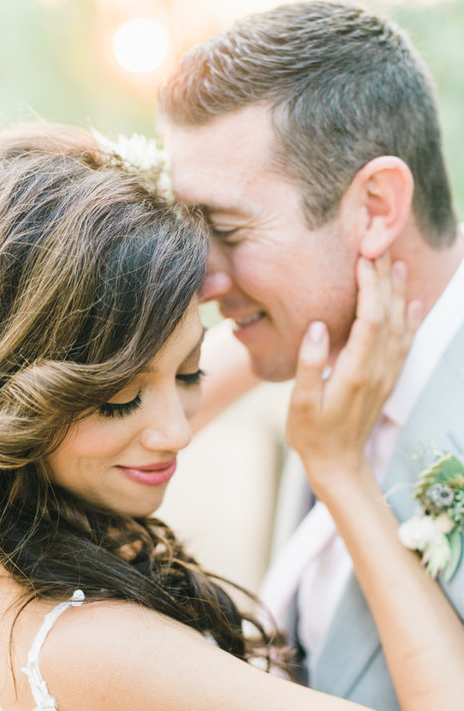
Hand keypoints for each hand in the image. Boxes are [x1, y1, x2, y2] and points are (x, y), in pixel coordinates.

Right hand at [287, 254, 421, 493]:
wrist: (339, 464)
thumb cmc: (311, 434)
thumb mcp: (301, 404)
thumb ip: (310, 365)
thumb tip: (317, 327)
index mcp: (356, 372)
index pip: (369, 319)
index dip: (368, 285)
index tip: (362, 256)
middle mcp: (378, 370)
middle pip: (388, 314)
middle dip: (385, 276)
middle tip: (379, 243)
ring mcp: (386, 375)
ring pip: (399, 324)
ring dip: (399, 292)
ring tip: (396, 262)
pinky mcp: (387, 379)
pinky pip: (405, 343)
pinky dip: (410, 318)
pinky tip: (411, 301)